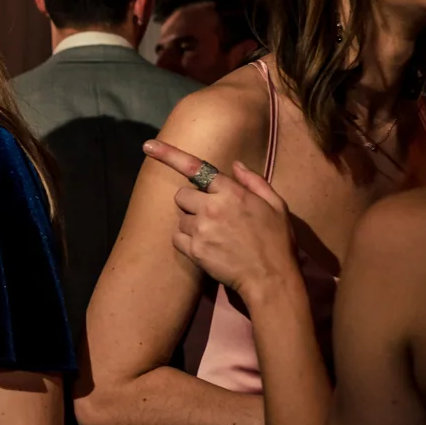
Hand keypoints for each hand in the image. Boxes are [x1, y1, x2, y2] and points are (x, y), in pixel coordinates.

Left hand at [143, 139, 298, 300]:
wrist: (271, 278)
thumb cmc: (277, 241)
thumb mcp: (277, 205)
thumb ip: (254, 182)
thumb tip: (235, 165)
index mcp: (232, 192)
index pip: (196, 168)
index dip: (170, 155)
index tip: (148, 145)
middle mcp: (212, 207)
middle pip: (182, 195)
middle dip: (192, 202)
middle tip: (211, 215)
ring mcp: (201, 229)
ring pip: (180, 218)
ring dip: (191, 223)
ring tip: (215, 235)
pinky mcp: (194, 250)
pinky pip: (176, 238)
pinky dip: (186, 241)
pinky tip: (206, 247)